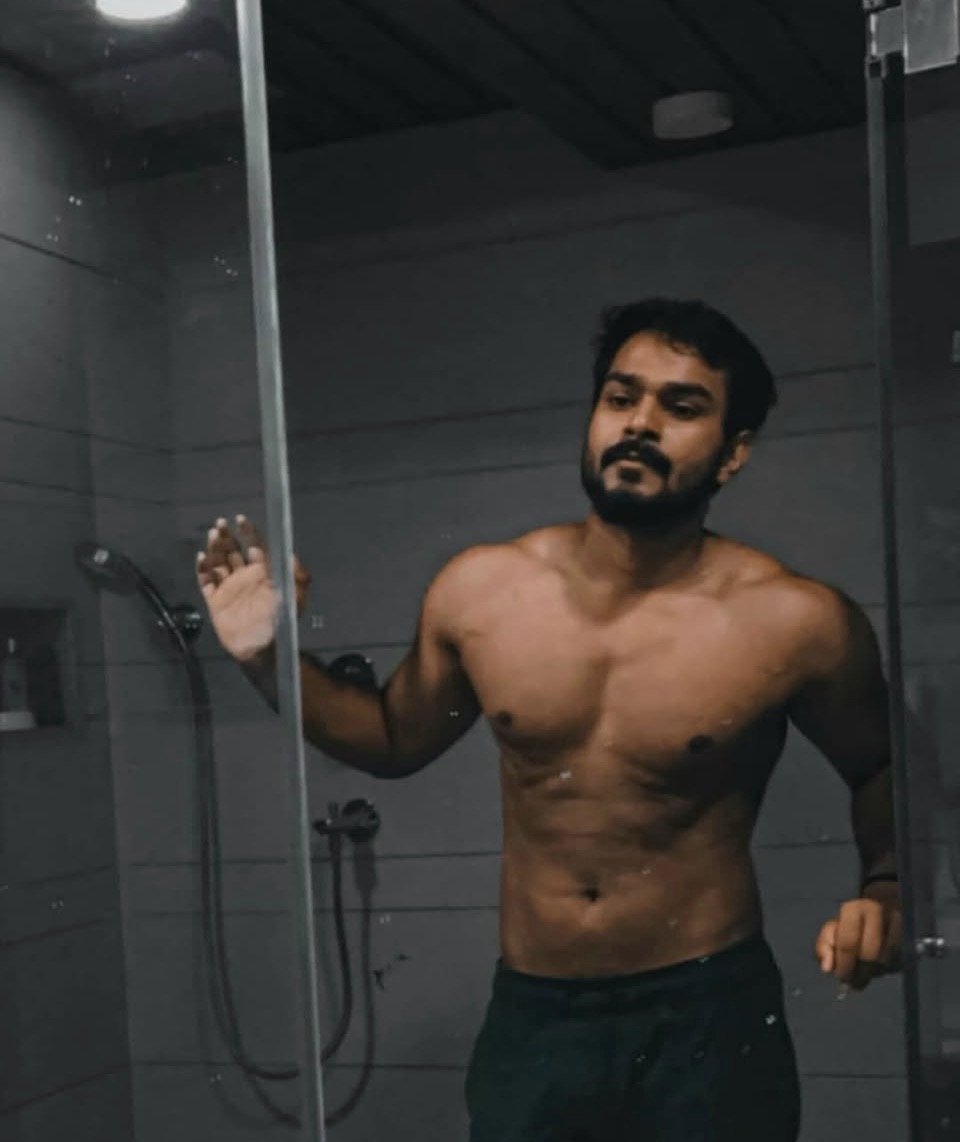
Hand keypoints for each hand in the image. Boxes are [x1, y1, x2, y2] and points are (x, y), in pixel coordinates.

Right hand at [196, 515, 311, 661]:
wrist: (263, 648)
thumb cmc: (282, 622)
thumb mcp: (297, 597)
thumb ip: (298, 575)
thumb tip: (291, 553)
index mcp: (264, 573)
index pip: (254, 546)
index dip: (248, 532)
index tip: (241, 519)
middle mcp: (245, 576)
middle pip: (232, 550)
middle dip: (227, 536)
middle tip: (221, 523)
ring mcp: (229, 588)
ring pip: (218, 561)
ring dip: (215, 547)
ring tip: (213, 534)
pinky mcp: (216, 601)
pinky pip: (205, 581)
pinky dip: (202, 569)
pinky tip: (202, 557)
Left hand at [814, 884, 902, 990]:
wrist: (885, 903)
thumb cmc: (854, 921)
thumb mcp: (834, 927)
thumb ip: (825, 945)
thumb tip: (827, 968)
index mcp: (856, 908)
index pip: (848, 942)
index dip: (843, 964)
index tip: (840, 976)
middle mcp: (879, 913)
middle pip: (869, 954)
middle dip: (859, 973)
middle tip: (853, 982)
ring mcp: (899, 924)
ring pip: (885, 961)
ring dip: (872, 973)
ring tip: (864, 974)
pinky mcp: (912, 937)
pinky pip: (898, 963)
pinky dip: (885, 970)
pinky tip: (877, 969)